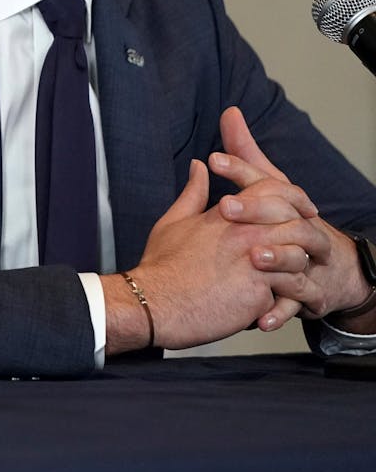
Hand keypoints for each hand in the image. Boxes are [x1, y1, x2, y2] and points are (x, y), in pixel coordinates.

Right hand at [109, 159, 291, 351]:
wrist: (156, 303)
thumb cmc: (161, 265)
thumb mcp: (173, 221)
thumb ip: (192, 193)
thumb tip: (198, 167)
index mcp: (226, 214)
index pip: (272, 190)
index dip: (292, 196)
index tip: (303, 209)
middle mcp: (245, 233)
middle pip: (295, 221)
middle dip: (310, 233)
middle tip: (316, 248)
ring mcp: (255, 262)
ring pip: (301, 255)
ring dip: (305, 266)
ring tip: (303, 279)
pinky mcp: (260, 292)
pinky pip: (294, 289)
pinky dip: (299, 296)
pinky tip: (296, 303)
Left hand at [210, 107, 370, 326]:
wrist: (331, 271)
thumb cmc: (289, 223)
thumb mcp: (267, 187)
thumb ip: (246, 153)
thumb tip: (230, 112)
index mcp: (287, 202)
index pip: (266, 178)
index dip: (241, 167)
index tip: (213, 158)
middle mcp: (302, 227)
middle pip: (286, 215)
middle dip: (256, 209)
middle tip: (224, 207)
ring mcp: (308, 262)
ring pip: (299, 258)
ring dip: (277, 258)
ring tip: (252, 257)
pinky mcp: (310, 294)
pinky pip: (297, 303)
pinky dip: (280, 311)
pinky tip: (260, 318)